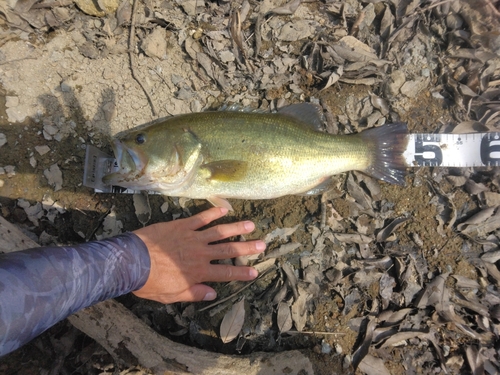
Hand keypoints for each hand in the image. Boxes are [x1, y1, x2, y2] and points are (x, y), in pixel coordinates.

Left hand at [132, 207, 264, 303]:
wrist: (131, 261)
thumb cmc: (149, 282)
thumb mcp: (171, 295)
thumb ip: (193, 293)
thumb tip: (212, 293)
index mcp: (198, 272)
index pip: (225, 272)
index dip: (241, 272)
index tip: (255, 272)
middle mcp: (200, 253)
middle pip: (228, 249)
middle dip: (247, 247)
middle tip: (262, 244)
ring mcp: (192, 237)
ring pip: (219, 232)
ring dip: (236, 228)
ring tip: (251, 224)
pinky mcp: (182, 226)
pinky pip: (200, 218)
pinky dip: (213, 213)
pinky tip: (224, 210)